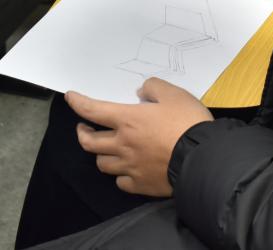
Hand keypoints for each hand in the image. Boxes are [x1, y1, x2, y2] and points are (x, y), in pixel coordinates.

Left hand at [68, 78, 212, 196]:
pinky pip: (121, 182)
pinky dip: (119, 175)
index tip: (70, 98)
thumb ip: (154, 87)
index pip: (93, 110)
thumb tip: (141, 92)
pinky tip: (126, 170)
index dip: (78, 103)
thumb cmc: (187, 123)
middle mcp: (122, 145)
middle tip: (84, 128)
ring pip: (102, 164)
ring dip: (100, 154)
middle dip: (82, 133)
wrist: (203, 159)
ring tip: (106, 149)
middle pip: (89, 143)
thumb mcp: (174, 94)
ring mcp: (130, 167)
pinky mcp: (141, 185)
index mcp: (127, 120)